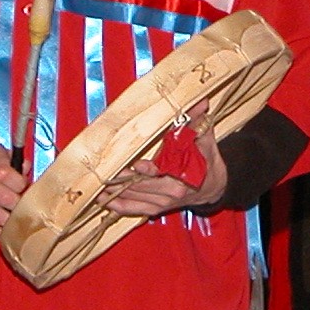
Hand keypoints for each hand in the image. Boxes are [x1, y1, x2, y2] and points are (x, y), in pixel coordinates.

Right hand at [0, 143, 22, 238]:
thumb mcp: (2, 153)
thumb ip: (17, 163)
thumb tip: (26, 172)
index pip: (7, 175)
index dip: (21, 185)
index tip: (25, 187)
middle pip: (5, 198)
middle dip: (20, 205)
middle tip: (26, 206)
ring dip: (11, 220)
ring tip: (18, 218)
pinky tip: (6, 231)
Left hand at [106, 100, 227, 216]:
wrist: (214, 187)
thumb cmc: (208, 163)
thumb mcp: (205, 140)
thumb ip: (198, 121)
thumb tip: (200, 100)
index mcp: (183, 175)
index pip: (163, 172)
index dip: (148, 170)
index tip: (135, 165)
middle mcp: (171, 192)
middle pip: (141, 186)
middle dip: (122, 180)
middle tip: (103, 172)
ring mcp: (162, 203)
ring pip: (134, 198)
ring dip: (114, 193)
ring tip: (96, 187)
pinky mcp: (156, 208)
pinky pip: (134, 209)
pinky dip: (118, 206)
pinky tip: (103, 201)